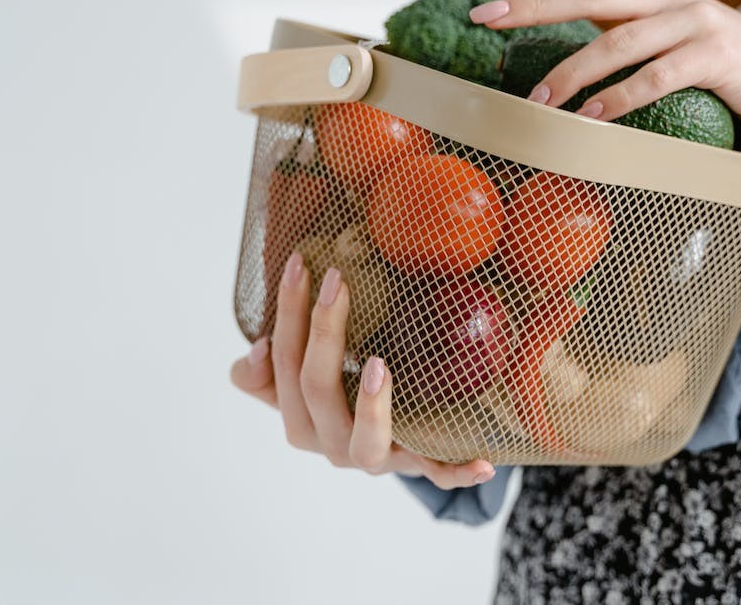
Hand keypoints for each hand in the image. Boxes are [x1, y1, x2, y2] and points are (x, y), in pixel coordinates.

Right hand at [230, 253, 496, 489]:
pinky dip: (458, 471)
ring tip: (378, 365)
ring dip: (371, 406)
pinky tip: (484, 461)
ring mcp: (374, 458)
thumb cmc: (339, 394)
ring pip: (364, 443)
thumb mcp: (297, 379)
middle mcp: (329, 443)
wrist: (387, 440)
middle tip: (338, 282)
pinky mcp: (415, 465)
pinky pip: (438, 474)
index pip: (281, 363)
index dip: (288, 315)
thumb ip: (263, 371)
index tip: (301, 265)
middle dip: (324, 332)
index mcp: (297, 418)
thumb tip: (256, 347)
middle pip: (315, 390)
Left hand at [468, 0, 740, 136]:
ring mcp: (694, 23)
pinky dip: (617, 100)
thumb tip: (572, 34)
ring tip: (539, 101)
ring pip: (616, 43)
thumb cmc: (721, 66)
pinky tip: (590, 118)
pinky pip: (653, 78)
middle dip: (533, 5)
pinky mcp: (713, 58)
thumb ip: (624, 28)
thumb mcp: (669, 36)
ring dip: (571, 75)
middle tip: (486, 17)